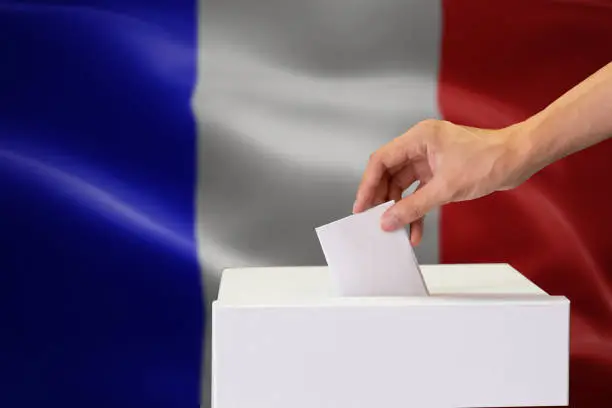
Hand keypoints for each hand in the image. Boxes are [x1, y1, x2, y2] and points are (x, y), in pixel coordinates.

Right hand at [353, 119, 533, 245]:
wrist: (519, 159)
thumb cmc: (489, 161)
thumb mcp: (446, 189)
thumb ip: (413, 207)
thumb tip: (388, 221)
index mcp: (419, 138)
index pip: (381, 161)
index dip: (368, 185)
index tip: (361, 206)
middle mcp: (421, 145)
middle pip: (389, 174)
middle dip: (382, 199)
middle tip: (373, 220)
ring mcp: (430, 159)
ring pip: (403, 185)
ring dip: (400, 208)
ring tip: (394, 229)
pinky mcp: (439, 171)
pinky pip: (420, 192)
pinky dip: (416, 209)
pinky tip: (415, 230)